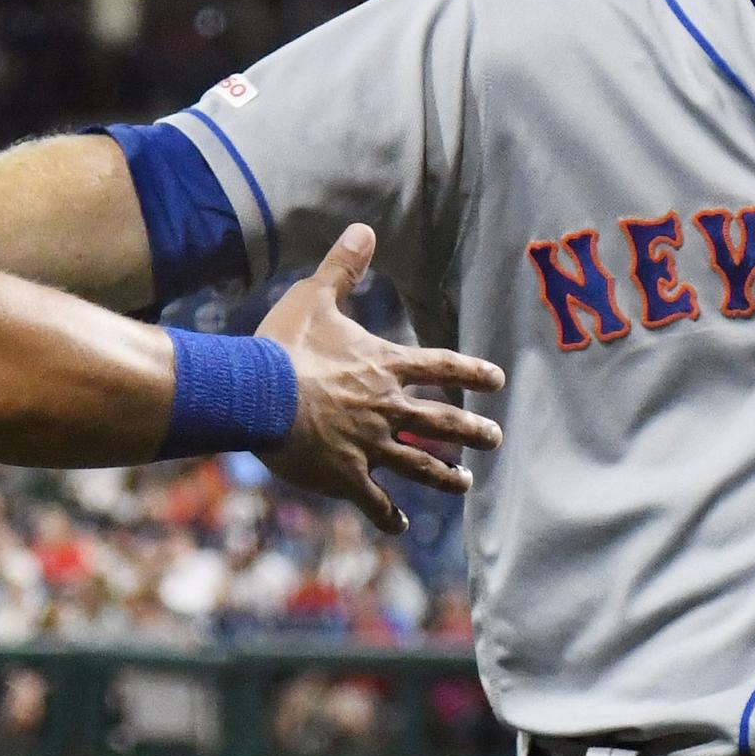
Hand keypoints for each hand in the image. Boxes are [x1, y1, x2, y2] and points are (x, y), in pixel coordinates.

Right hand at [255, 225, 506, 535]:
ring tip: (466, 483)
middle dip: (472, 432)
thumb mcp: (315, 297)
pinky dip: (390, 516)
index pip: (441, 366)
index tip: (497, 379)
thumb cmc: (284, 346)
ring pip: (421, 466)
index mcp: (384, 367)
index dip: (472, 371)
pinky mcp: (346, 476)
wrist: (258, 395)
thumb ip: (344, 267)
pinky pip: (376, 502)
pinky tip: (402, 527)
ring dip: (446, 477)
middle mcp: (386, 408)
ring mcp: (370, 445)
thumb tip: (364, 228)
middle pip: (442, 423)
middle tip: (494, 440)